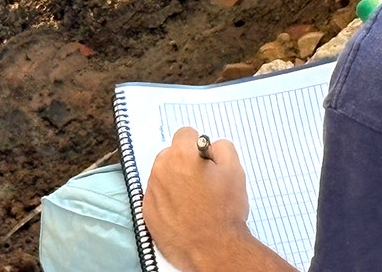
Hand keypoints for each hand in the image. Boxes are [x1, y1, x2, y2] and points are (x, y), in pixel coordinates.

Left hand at [142, 127, 250, 269]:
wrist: (212, 248)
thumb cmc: (225, 210)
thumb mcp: (235, 171)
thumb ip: (223, 148)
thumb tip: (211, 145)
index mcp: (181, 156)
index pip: (185, 134)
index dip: (198, 145)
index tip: (205, 159)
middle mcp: (160, 169)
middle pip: (170, 153)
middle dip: (184, 162)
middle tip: (202, 181)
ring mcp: (151, 189)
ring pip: (162, 174)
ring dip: (174, 180)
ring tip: (193, 199)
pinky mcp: (146, 209)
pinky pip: (156, 194)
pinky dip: (166, 199)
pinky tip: (182, 211)